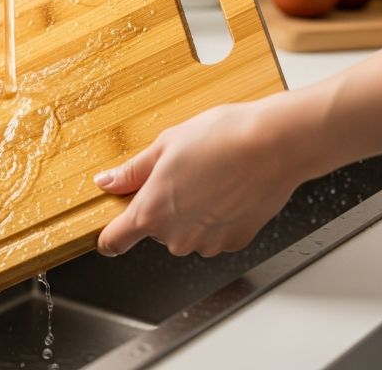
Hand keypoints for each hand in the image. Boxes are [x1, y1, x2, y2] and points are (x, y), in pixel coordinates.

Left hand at [94, 98, 311, 257]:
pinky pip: (214, 234)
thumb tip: (107, 182)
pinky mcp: (234, 242)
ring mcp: (207, 242)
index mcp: (151, 212)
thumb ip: (132, 171)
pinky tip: (227, 190)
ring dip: (191, 213)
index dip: (109, 237)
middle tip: (180, 175)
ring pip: (186, 233)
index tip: (111, 231)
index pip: (115, 242)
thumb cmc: (221, 139)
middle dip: (162, 208)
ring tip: (209, 178)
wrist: (274, 144)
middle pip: (155, 231)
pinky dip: (217, 217)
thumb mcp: (164, 146)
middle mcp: (176, 237)